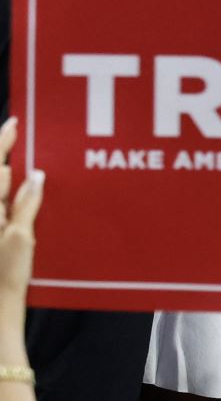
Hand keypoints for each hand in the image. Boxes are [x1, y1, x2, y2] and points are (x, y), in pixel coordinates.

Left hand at [0, 118, 42, 340]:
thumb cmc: (4, 277)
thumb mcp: (21, 237)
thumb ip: (26, 204)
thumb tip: (37, 177)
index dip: (2, 142)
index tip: (15, 123)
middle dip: (9, 158)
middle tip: (26, 143)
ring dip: (12, 181)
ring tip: (31, 172)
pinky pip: (5, 209)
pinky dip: (14, 200)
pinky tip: (27, 199)